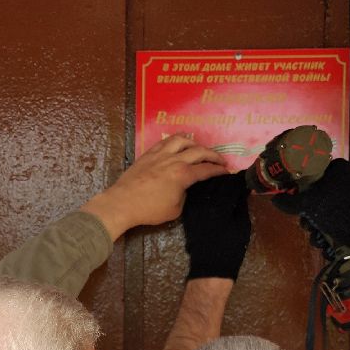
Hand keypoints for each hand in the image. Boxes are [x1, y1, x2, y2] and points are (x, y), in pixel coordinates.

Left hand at [82, 135, 227, 239]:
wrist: (122, 203)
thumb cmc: (149, 210)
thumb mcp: (175, 209)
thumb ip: (184, 194)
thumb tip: (185, 187)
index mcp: (183, 175)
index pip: (206, 170)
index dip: (219, 170)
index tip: (227, 171)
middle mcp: (174, 160)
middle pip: (199, 151)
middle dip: (213, 155)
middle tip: (221, 160)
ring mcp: (160, 154)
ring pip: (182, 140)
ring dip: (195, 143)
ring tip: (200, 148)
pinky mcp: (149, 154)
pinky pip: (165, 141)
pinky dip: (176, 140)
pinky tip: (179, 143)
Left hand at [181, 172, 250, 279]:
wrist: (209, 266)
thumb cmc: (230, 247)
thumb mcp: (242, 224)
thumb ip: (241, 204)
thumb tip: (243, 188)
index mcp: (219, 204)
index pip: (229, 182)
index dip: (237, 178)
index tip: (243, 175)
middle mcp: (204, 202)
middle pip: (212, 178)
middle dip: (221, 172)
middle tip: (230, 172)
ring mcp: (193, 206)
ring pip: (200, 183)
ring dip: (209, 176)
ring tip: (217, 175)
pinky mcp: (187, 211)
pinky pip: (192, 192)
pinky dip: (199, 186)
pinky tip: (205, 186)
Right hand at [271, 158, 349, 248]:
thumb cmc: (339, 210)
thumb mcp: (309, 205)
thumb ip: (290, 202)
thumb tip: (274, 199)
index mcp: (339, 167)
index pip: (312, 173)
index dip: (300, 189)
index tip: (296, 203)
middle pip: (319, 194)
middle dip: (310, 214)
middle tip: (307, 225)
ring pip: (329, 208)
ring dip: (319, 226)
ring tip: (318, 239)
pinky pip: (341, 216)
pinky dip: (333, 229)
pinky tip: (329, 242)